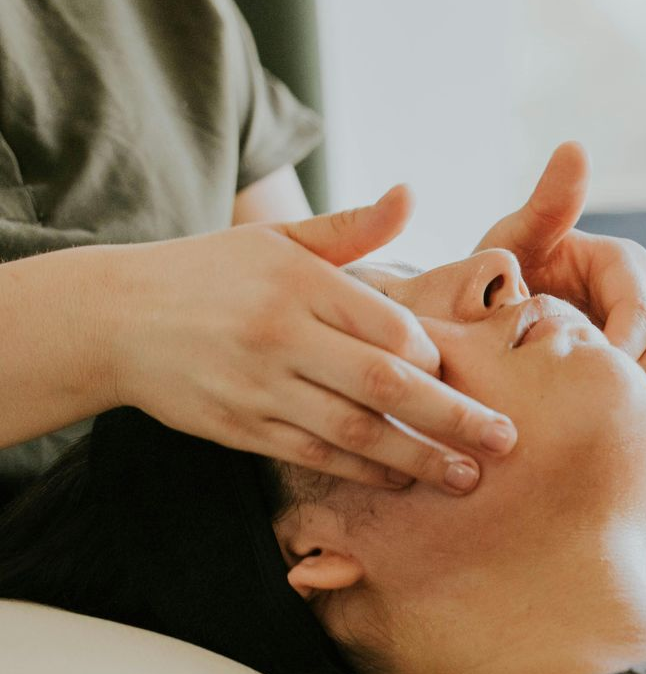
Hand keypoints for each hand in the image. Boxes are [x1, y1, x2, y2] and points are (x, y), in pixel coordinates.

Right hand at [105, 187, 516, 491]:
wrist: (111, 318)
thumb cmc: (211, 272)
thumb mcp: (277, 238)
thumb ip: (352, 227)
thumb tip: (410, 194)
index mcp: (299, 283)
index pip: (389, 326)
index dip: (435, 355)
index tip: (466, 372)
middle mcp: (281, 336)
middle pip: (384, 384)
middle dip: (453, 416)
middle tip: (506, 440)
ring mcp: (259, 386)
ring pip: (353, 430)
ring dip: (417, 458)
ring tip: (466, 476)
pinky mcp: (239, 427)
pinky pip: (314, 455)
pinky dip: (363, 470)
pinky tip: (403, 479)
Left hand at [476, 142, 645, 436]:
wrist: (493, 332)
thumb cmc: (498, 283)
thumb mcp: (510, 242)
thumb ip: (545, 205)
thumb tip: (575, 146)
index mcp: (626, 262)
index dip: (617, 349)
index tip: (575, 376)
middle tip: (592, 401)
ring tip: (598, 413)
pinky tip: (603, 424)